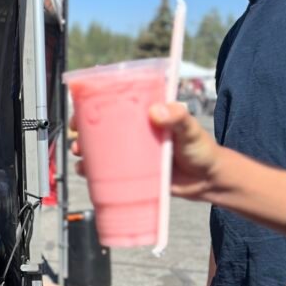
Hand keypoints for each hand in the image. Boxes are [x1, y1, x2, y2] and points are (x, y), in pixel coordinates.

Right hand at [71, 104, 221, 198]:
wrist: (208, 181)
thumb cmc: (202, 149)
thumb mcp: (190, 129)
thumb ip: (177, 118)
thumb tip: (157, 111)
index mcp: (145, 115)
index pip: (115, 103)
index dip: (94, 104)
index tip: (81, 110)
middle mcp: (135, 132)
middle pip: (102, 127)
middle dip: (83, 132)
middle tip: (77, 139)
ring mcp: (132, 152)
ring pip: (101, 149)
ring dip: (85, 151)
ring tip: (80, 157)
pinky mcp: (133, 172)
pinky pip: (108, 170)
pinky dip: (93, 171)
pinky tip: (85, 172)